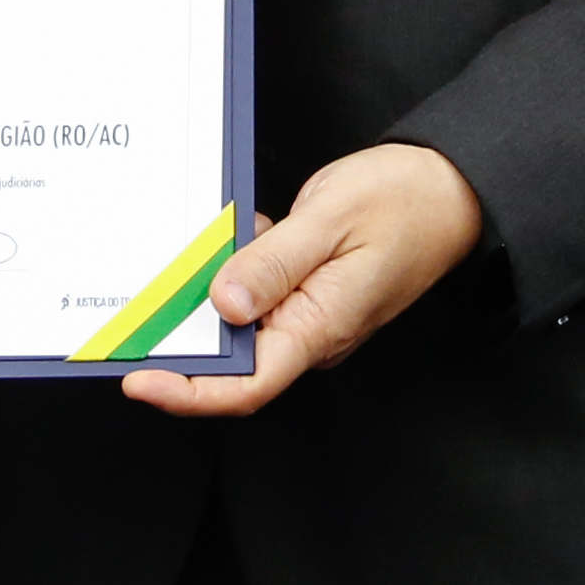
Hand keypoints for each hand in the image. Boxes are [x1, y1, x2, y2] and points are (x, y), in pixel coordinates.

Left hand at [124, 142, 482, 418]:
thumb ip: (274, 263)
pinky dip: (232, 268)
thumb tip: (224, 302)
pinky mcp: (307, 293)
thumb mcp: (329, 221)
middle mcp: (311, 332)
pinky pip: (256, 293)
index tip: (138, 379)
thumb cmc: (402, 204)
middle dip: (181, 340)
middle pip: (232, 361)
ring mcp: (309, 315)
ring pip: (240, 323)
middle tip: (135, 308)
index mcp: (318, 328)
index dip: (186, 392)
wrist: (449, 192)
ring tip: (179, 257)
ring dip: (205, 295)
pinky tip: (228, 235)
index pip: (245, 386)